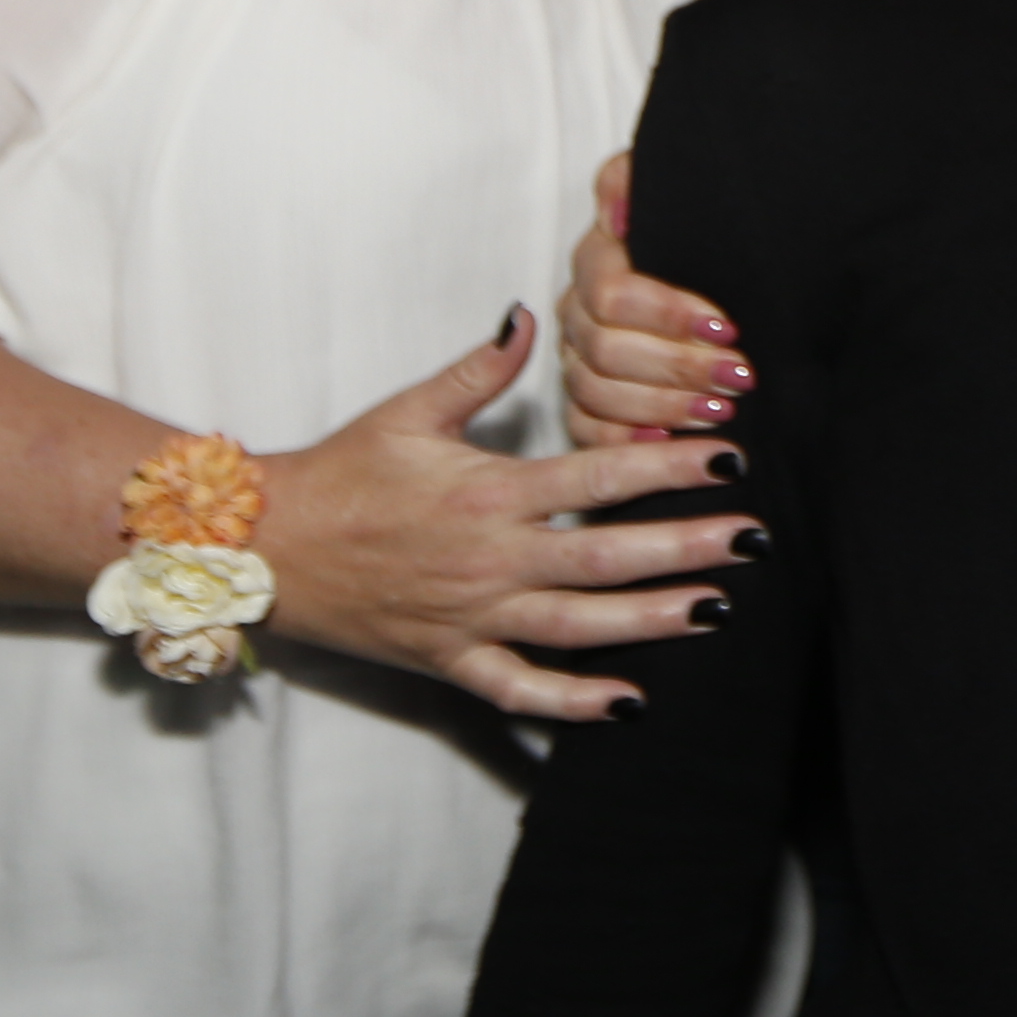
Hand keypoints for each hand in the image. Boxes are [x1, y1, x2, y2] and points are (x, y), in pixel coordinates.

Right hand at [256, 309, 760, 720]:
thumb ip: (479, 368)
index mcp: (488, 491)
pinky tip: (631, 701)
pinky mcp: (449, 662)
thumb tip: (525, 314)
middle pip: (606, 558)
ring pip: (579, 629)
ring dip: (652, 621)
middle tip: (753, 542)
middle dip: (687, 548)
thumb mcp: (409, 409)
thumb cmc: (339, 475)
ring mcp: (471, 618)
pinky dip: (575, 703)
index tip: (731, 461)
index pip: (598, 478)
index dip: (670, 469)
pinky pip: (521, 691)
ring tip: (716, 609)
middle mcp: (489, 559)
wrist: (264, 547)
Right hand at [556, 153, 754, 448]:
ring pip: (595, 393)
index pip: (612, 293)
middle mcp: (578, 312)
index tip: (727, 328)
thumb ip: (634, 184)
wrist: (714, 270)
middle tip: (738, 378)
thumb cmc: (701, 231)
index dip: (669, 314)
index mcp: (597, 260)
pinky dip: (624, 440)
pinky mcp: (585, 404)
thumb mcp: (676, 193)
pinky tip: (667, 443)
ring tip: (721, 412)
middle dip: (678, 367)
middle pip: (606, 350)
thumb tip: (619, 213)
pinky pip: (584, 430)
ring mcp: (577, 360)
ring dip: (663, 406)